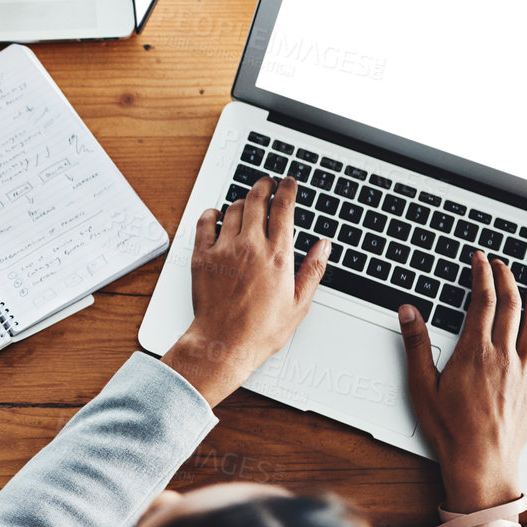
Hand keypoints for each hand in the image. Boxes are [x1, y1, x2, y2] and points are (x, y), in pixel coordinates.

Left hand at [163, 176, 331, 405]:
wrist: (223, 343)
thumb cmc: (261, 330)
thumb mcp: (299, 303)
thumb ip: (313, 269)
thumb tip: (324, 245)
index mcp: (278, 256)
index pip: (284, 208)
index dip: (287, 189)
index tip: (288, 182)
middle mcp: (250, 247)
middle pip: (257, 199)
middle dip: (264, 185)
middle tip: (267, 183)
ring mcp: (224, 250)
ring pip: (233, 209)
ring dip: (242, 202)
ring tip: (247, 205)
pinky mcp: (201, 256)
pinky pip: (205, 222)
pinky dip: (212, 213)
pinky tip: (217, 216)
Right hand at [399, 252, 526, 517]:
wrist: (481, 463)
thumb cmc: (450, 430)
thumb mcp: (421, 386)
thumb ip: (416, 344)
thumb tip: (409, 311)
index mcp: (474, 352)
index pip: (482, 301)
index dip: (482, 275)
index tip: (480, 260)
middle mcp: (503, 357)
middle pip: (510, 306)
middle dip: (506, 279)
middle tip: (501, 263)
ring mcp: (524, 372)